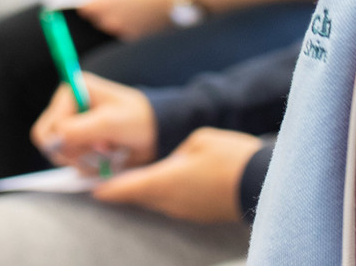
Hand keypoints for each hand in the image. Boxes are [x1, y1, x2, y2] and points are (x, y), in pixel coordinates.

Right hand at [31, 73, 156, 173]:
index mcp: (72, 90)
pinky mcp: (81, 140)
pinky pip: (72, 161)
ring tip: (107, 152)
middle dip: (74, 152)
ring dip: (83, 160)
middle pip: (49, 142)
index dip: (64, 142)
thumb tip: (56, 139)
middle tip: (99, 150)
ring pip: (61, 154)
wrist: (158, 132)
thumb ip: (80, 129)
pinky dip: (88, 164)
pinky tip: (106, 157)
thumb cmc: (138, 120)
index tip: (90, 145)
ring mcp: (74, 124)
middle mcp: (69, 105)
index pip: (48, 127)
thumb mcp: (110, 123)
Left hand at [76, 0, 177, 41]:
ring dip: (113, 17)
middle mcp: (110, 20)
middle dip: (100, 10)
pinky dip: (126, 23)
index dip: (87, 3)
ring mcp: (123, 30)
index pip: (85, 9)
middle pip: (96, 18)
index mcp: (104, 4)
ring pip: (110, 25)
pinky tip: (137, 13)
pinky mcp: (135, 36)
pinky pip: (123, 30)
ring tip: (127, 4)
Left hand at [91, 128, 259, 224]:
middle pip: (138, 196)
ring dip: (144, 190)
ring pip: (155, 200)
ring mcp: (185, 210)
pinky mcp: (198, 214)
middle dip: (123, 188)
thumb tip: (172, 160)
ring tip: (137, 176)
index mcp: (164, 181)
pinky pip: (172, 203)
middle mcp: (170, 201)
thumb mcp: (198, 141)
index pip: (125, 188)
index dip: (106, 188)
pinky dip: (164, 193)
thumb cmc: (231, 158)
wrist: (264, 183)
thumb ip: (176, 152)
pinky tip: (168, 181)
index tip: (91, 187)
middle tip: (108, 177)